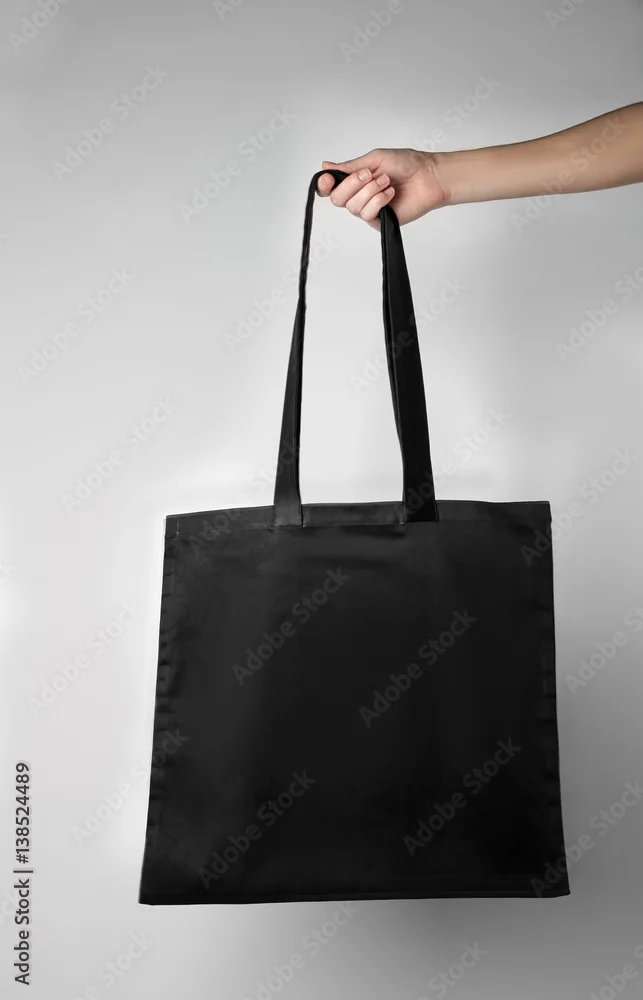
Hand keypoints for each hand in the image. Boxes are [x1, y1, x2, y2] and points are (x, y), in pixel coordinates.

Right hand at [316, 148, 445, 230]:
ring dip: (370, 191)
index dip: (324, 185)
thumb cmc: (406, 164)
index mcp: (355, 180)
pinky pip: (367, 214)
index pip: (330, 187)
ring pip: (353, 207)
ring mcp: (368, 209)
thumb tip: (326, 166)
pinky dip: (378, 201)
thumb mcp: (374, 159)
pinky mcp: (379, 221)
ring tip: (387, 182)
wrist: (428, 176)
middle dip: (351, 185)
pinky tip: (391, 193)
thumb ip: (350, 166)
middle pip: (337, 199)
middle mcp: (359, 196)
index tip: (327, 178)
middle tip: (368, 174)